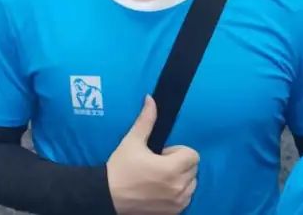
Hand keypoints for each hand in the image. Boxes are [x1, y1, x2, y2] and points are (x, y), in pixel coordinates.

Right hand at [106, 96, 198, 214]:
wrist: (108, 195)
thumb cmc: (121, 167)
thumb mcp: (132, 141)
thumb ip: (146, 120)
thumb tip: (151, 98)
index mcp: (171, 168)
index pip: (193, 155)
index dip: (178, 151)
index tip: (161, 153)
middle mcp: (179, 187)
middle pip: (193, 169)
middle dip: (180, 163)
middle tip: (159, 164)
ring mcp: (178, 202)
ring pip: (192, 184)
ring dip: (181, 178)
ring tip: (160, 177)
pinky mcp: (173, 212)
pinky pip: (186, 199)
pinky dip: (179, 193)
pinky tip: (161, 189)